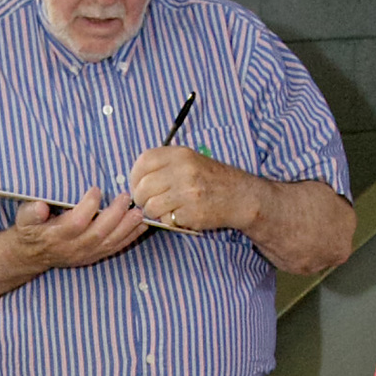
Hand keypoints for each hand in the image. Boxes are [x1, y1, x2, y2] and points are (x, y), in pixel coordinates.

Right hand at [2, 186, 152, 275]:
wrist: (33, 254)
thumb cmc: (31, 229)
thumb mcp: (23, 218)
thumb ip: (30, 212)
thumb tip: (40, 207)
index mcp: (56, 235)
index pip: (75, 222)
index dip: (88, 206)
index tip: (96, 189)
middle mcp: (73, 247)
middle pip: (98, 233)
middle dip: (114, 215)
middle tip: (125, 197)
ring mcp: (86, 254)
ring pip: (110, 243)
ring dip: (127, 228)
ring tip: (139, 212)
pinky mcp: (95, 256)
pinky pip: (115, 248)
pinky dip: (130, 237)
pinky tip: (142, 225)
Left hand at [127, 144, 252, 234]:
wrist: (240, 196)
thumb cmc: (211, 179)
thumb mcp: (190, 160)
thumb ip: (165, 165)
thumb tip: (136, 180)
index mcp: (180, 154)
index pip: (144, 161)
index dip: (135, 176)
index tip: (137, 185)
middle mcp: (183, 171)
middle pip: (143, 186)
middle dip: (141, 198)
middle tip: (147, 202)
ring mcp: (188, 192)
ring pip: (151, 206)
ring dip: (153, 211)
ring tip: (164, 210)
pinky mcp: (192, 212)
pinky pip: (166, 220)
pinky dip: (168, 220)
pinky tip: (179, 215)